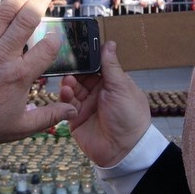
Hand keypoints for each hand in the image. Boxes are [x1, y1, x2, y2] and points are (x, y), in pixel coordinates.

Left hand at [0, 0, 76, 147]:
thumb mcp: (19, 126)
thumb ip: (48, 117)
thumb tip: (72, 112)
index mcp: (20, 75)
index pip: (47, 49)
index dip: (55, 40)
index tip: (56, 36)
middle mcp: (4, 55)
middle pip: (27, 21)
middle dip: (39, 2)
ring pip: (3, 14)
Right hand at [59, 41, 150, 166]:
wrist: (124, 149)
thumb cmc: (129, 116)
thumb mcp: (121, 87)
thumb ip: (111, 66)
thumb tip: (109, 43)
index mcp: (112, 84)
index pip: (95, 67)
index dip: (86, 59)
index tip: (76, 48)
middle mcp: (98, 93)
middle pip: (80, 77)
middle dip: (74, 70)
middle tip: (66, 63)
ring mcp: (86, 106)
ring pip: (72, 89)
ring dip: (69, 83)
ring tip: (68, 80)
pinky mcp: (75, 119)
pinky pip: (66, 105)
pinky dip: (65, 97)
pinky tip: (66, 92)